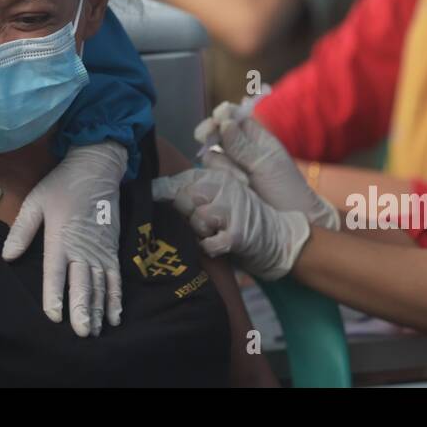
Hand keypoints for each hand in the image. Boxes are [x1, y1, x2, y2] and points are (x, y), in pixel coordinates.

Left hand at [3, 141, 126, 337]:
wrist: (96, 168)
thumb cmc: (61, 185)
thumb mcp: (35, 201)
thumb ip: (22, 230)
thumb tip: (7, 256)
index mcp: (60, 238)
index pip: (56, 272)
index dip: (55, 295)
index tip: (54, 316)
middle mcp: (82, 248)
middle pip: (83, 283)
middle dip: (82, 310)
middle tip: (82, 333)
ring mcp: (100, 250)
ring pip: (100, 285)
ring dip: (99, 309)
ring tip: (95, 331)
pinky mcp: (112, 249)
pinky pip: (115, 278)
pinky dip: (116, 297)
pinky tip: (115, 316)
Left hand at [153, 167, 311, 279]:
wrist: (280, 239)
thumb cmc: (241, 220)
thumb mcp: (221, 197)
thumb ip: (194, 192)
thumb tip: (156, 191)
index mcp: (217, 178)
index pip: (180, 180)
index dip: (160, 191)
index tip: (146, 195)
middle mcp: (225, 188)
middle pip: (182, 200)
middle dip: (183, 216)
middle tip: (196, 224)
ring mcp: (232, 210)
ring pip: (195, 221)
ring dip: (197, 233)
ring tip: (210, 234)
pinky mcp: (238, 234)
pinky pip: (209, 243)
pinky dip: (208, 248)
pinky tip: (215, 246)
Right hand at [196, 100, 339, 230]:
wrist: (288, 223)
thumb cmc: (286, 190)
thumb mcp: (267, 165)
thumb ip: (242, 145)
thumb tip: (224, 122)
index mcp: (256, 138)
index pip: (235, 117)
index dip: (224, 114)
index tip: (219, 116)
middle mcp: (240, 150)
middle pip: (217, 133)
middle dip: (209, 132)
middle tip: (204, 137)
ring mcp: (230, 168)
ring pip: (211, 154)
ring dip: (222, 164)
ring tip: (243, 181)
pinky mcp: (223, 185)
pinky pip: (211, 175)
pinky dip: (218, 177)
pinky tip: (231, 186)